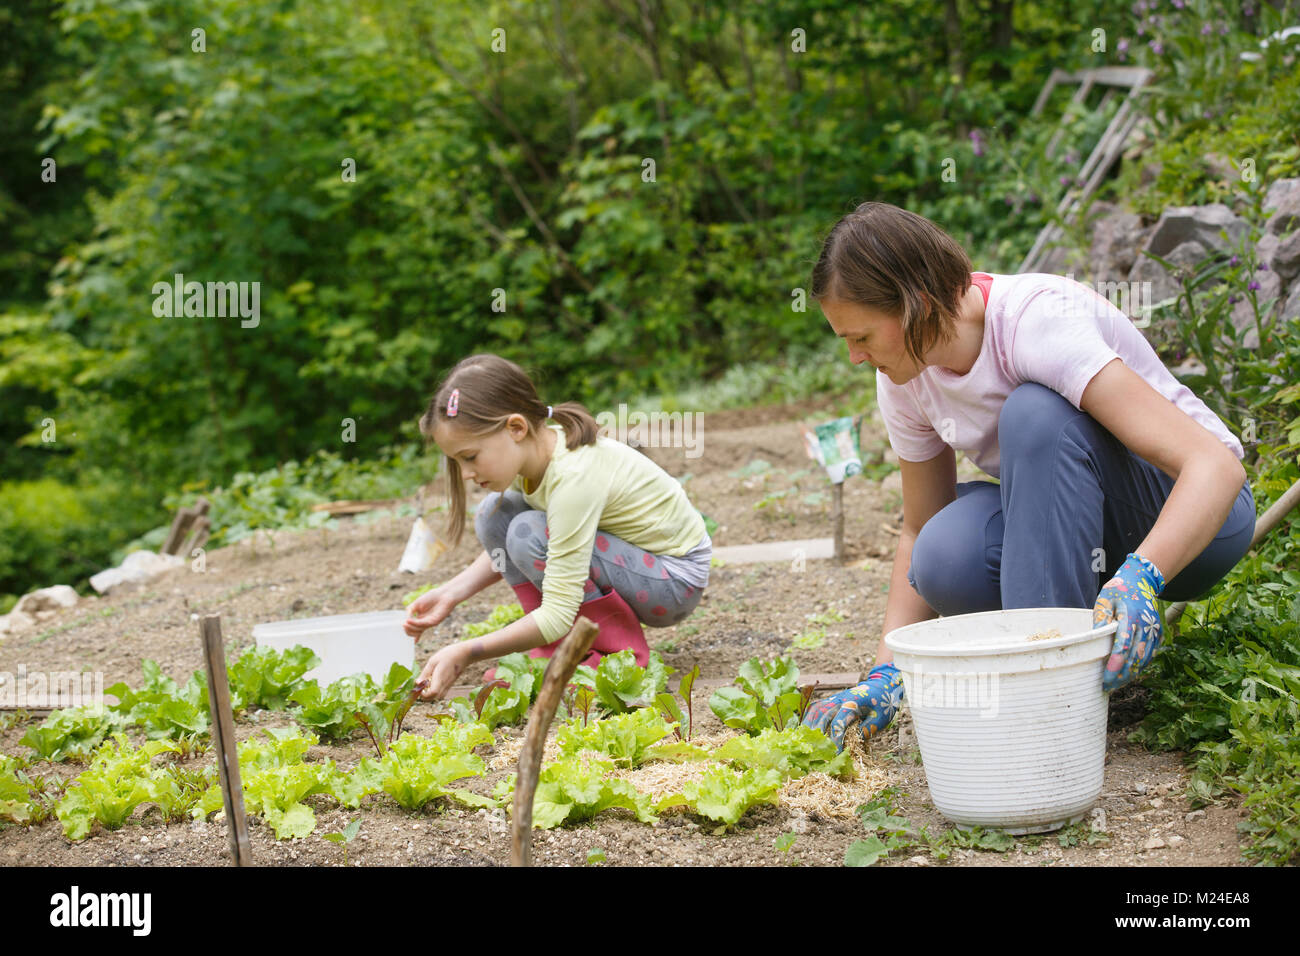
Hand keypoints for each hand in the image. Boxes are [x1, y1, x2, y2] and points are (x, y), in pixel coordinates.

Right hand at [404, 586, 457, 639]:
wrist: (444, 594)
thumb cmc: (431, 597)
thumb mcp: (416, 604)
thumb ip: (410, 612)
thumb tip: (405, 621)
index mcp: (419, 619)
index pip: (411, 629)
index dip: (406, 629)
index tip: (402, 624)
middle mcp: (424, 623)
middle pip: (414, 632)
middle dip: (407, 630)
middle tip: (404, 624)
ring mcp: (429, 623)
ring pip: (418, 630)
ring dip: (410, 627)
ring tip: (405, 623)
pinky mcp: (434, 621)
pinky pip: (423, 624)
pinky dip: (415, 623)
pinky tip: (409, 620)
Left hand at [416, 643, 471, 700]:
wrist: (464, 654)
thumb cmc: (448, 655)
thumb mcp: (433, 661)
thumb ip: (425, 673)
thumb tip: (417, 683)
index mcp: (440, 677)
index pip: (433, 693)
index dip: (424, 694)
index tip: (420, 688)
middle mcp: (445, 683)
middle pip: (434, 698)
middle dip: (425, 696)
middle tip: (421, 687)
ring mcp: (449, 685)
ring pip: (438, 697)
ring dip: (430, 694)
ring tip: (427, 684)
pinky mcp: (451, 684)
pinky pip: (442, 692)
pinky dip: (436, 691)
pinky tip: (434, 682)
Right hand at [802, 663, 903, 751]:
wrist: (880, 687)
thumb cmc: (881, 705)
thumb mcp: (879, 719)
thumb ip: (866, 730)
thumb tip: (852, 745)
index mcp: (853, 704)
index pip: (838, 724)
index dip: (835, 741)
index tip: (834, 755)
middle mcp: (840, 700)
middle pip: (821, 715)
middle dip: (817, 735)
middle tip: (815, 751)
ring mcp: (833, 699)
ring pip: (815, 710)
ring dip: (809, 726)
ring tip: (806, 742)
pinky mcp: (830, 700)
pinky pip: (814, 707)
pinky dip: (808, 718)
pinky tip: (806, 730)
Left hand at [1093, 552, 1164, 692]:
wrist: (1142, 581)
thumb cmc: (1118, 590)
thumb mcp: (1105, 600)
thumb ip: (1101, 619)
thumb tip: (1093, 639)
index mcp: (1130, 616)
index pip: (1123, 645)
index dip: (1115, 664)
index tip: (1106, 678)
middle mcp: (1145, 625)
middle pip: (1134, 657)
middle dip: (1121, 675)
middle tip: (1107, 687)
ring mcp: (1154, 631)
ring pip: (1144, 659)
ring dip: (1131, 673)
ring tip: (1116, 684)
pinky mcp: (1157, 634)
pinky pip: (1149, 654)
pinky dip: (1140, 666)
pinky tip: (1129, 674)